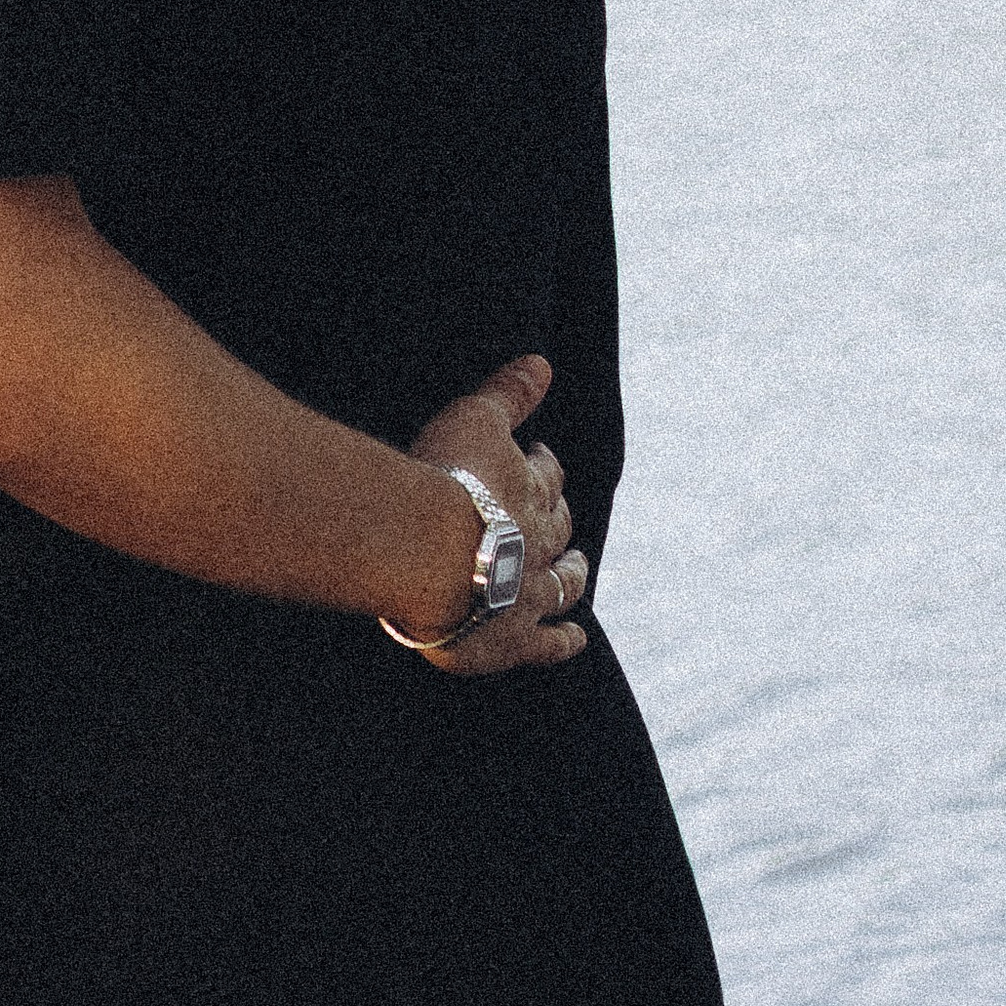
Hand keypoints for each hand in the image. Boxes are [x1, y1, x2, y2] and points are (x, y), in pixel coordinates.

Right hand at [402, 354, 590, 677]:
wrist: (425, 551)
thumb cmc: (444, 479)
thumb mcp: (477, 420)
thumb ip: (509, 393)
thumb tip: (543, 362)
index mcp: (531, 492)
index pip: (547, 477)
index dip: (544, 466)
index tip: (540, 458)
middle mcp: (539, 544)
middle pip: (559, 530)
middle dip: (562, 521)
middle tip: (562, 516)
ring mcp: (529, 594)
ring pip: (563, 585)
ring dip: (572, 577)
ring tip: (580, 572)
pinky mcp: (511, 640)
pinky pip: (547, 644)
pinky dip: (564, 641)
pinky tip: (577, 639)